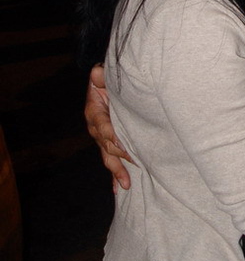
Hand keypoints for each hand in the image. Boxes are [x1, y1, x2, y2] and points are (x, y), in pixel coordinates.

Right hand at [84, 64, 132, 190]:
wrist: (106, 86)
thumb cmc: (108, 81)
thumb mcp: (104, 76)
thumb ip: (102, 76)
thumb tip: (97, 71)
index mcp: (94, 112)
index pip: (103, 127)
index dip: (112, 136)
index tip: (123, 145)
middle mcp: (96, 128)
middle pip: (106, 145)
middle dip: (120, 157)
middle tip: (135, 165)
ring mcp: (102, 138)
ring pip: (108, 157)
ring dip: (117, 171)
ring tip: (126, 184)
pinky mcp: (109, 144)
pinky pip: (110, 161)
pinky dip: (114, 175)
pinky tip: (118, 189)